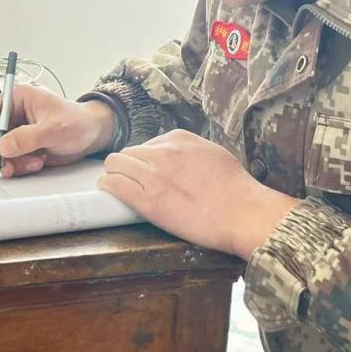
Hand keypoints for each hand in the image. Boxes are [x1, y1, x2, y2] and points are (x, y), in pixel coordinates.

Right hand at [0, 84, 116, 176]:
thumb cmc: (77, 122)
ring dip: (11, 163)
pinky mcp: (18, 147)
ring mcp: (13, 132)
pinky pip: (7, 161)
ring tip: (35, 162)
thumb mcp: (55, 128)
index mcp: (16, 98)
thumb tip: (3, 147)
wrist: (90, 135)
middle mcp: (10, 114)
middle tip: (10, 167)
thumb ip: (28, 137)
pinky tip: (37, 162)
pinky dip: (18, 167)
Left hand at [99, 129, 299, 258]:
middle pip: (128, 152)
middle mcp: (163, 152)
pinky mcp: (148, 200)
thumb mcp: (213, 153)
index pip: (147, 144)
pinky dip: (108, 185)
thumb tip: (178, 155)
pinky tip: (108, 189)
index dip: (144, 159)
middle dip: (125, 165)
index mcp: (179, 139)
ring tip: (114, 183)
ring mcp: (154, 175)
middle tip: (128, 179)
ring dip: (113, 173)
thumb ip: (190, 150)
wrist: (242, 212)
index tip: (145, 171)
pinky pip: (115, 185)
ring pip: (115, 164)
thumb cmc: (235, 187)